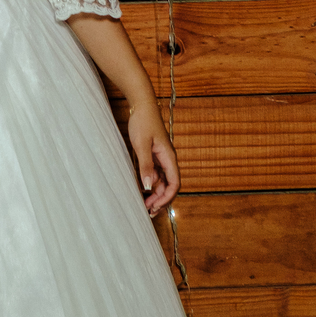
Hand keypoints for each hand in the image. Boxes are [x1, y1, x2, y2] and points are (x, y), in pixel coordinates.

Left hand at [127, 101, 179, 217]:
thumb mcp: (141, 145)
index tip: (155, 206)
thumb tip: (148, 186)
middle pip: (169, 185)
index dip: (167, 198)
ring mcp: (161, 158)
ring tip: (145, 204)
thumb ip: (145, 166)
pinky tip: (142, 190)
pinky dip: (150, 183)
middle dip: (161, 199)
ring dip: (155, 193)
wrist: (141, 105)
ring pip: (162, 181)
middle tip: (148, 211)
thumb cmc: (143, 122)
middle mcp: (167, 159)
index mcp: (169, 157)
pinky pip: (155, 174)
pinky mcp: (153, 155)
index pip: (174, 183)